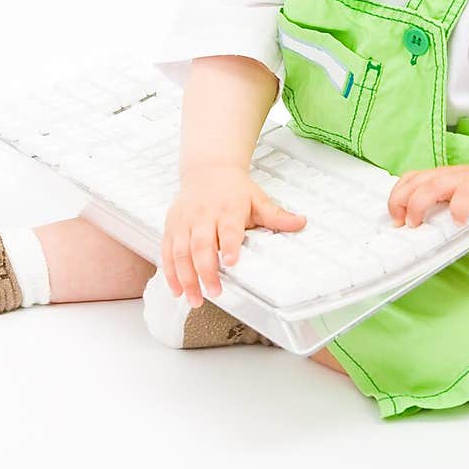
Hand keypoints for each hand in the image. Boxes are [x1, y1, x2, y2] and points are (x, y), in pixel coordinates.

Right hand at [161, 163, 305, 307]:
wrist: (208, 169)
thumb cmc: (234, 189)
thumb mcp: (258, 199)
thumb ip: (277, 216)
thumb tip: (301, 222)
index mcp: (227, 208)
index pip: (228, 229)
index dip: (228, 245)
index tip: (230, 262)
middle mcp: (203, 215)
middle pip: (201, 245)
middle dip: (205, 271)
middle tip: (214, 292)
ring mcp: (184, 221)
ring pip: (180, 251)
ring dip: (186, 277)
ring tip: (194, 299)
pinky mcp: (171, 226)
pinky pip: (166, 251)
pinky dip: (170, 272)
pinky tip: (176, 289)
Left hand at [387, 164, 468, 239]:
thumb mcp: (454, 208)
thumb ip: (437, 214)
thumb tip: (413, 233)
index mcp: (441, 178)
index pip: (411, 179)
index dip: (397, 196)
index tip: (394, 218)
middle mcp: (451, 175)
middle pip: (418, 181)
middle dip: (402, 202)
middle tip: (403, 224)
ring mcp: (467, 181)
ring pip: (435, 184)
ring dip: (420, 204)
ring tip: (418, 224)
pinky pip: (465, 195)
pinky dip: (456, 209)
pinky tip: (457, 222)